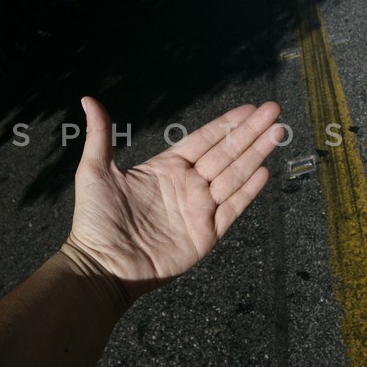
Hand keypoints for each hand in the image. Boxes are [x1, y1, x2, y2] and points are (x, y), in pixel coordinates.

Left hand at [64, 97, 281, 301]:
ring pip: (234, 175)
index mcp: (166, 168)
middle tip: (273, 111)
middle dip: (250, 132)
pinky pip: (232, 208)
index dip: (227, 124)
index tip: (248, 108)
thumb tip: (88, 100)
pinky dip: (248, 191)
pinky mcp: (205, 234)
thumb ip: (100, 135)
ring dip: (256, 154)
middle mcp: (187, 186)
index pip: (204, 140)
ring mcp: (199, 210)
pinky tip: (264, 171)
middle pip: (225, 153)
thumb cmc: (94, 221)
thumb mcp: (94, 171)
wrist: (101, 266)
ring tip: (278, 132)